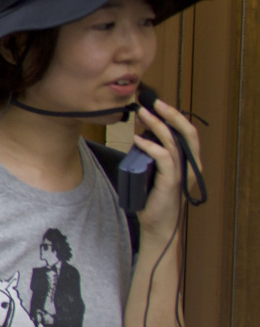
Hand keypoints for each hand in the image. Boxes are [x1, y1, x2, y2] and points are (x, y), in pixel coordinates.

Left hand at [134, 98, 201, 242]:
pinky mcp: (171, 182)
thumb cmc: (153, 198)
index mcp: (187, 160)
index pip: (185, 132)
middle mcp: (189, 164)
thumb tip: (140, 135)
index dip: (173, 116)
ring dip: (157, 125)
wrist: (156, 225)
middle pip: (186, 132)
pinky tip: (138, 140)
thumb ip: (153, 155)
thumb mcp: (153, 171)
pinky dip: (151, 147)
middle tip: (153, 101)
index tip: (156, 104)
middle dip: (171, 114)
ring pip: (173, 141)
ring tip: (142, 114)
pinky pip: (164, 158)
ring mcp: (182, 173)